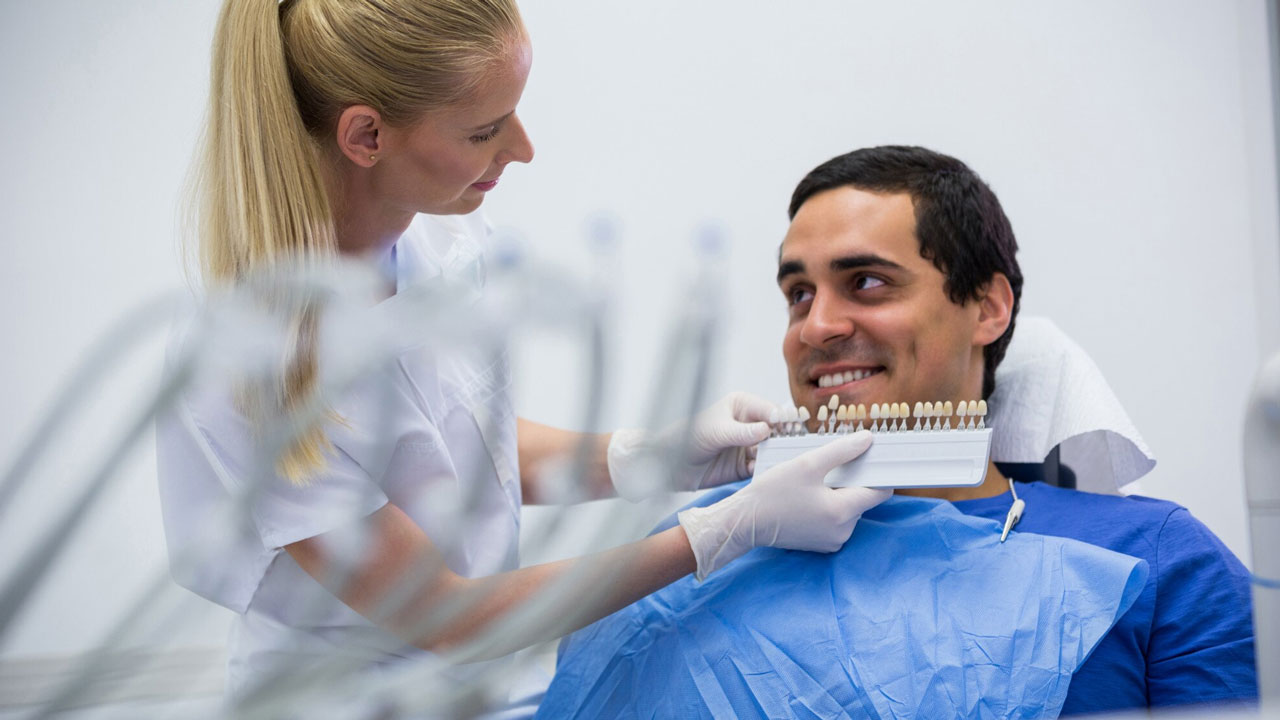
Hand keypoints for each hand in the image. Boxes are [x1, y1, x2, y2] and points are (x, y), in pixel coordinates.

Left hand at [607, 392, 776, 500]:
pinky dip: (768, 469)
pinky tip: (772, 472)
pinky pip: (762, 466)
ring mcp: (749, 445)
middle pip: (776, 430)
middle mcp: (749, 423)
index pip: (769, 410)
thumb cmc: (687, 437)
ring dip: (779, 455)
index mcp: (742, 405)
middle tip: (796, 445)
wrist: (669, 464)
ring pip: (772, 449)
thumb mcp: (715, 431)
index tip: (792, 426)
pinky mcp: (745, 465)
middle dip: (786, 437)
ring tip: (787, 461)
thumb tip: (767, 429)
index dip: (783, 418)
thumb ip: (741, 431)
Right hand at [676, 430, 889, 579]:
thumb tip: (868, 439)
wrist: (745, 522)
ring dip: (838, 493)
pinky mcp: (821, 544)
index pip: (880, 492)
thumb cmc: (773, 493)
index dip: (878, 472)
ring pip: (848, 508)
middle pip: (863, 499)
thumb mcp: (807, 464)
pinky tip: (808, 496)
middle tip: (830, 466)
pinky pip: (835, 520)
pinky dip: (828, 506)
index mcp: (842, 512)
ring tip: (814, 482)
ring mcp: (832, 540)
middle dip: (851, 481)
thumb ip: (841, 451)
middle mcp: (843, 531)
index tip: (871, 458)